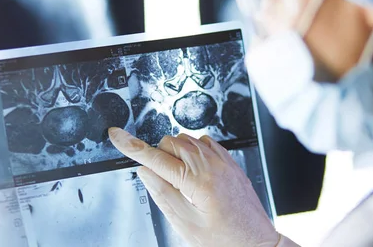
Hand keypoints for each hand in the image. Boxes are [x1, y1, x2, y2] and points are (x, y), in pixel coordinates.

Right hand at [108, 128, 297, 246]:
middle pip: (171, 143)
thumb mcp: (186, 224)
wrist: (255, 243)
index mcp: (198, 182)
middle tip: (164, 181)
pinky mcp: (231, 162)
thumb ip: (163, 195)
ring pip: (187, 139)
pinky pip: (206, 142)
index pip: (156, 158)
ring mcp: (224, 162)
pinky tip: (195, 170)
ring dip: (176, 153)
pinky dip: (194, 150)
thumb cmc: (224, 240)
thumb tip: (145, 172)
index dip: (131, 146)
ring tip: (182, 181)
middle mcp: (213, 165)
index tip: (116, 135)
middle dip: (159, 156)